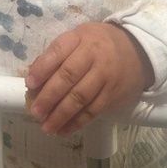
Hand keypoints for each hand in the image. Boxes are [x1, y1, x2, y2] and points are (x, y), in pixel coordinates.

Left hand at [25, 22, 153, 136]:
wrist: (137, 50)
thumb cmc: (98, 44)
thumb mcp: (79, 37)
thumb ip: (57, 54)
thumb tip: (33, 76)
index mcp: (80, 37)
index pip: (58, 50)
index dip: (43, 68)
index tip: (29, 84)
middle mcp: (94, 55)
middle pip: (69, 76)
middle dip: (49, 96)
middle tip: (35, 112)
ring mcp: (105, 75)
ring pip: (81, 97)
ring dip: (61, 115)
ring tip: (46, 127)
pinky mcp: (113, 93)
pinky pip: (93, 110)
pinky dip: (77, 122)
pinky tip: (64, 130)